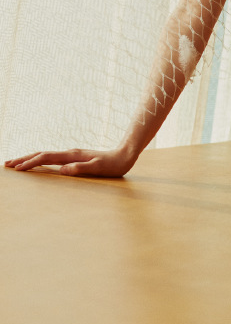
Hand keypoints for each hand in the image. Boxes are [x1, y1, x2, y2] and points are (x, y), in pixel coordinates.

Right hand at [4, 146, 137, 176]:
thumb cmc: (113, 164)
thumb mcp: (99, 168)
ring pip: (46, 155)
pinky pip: (53, 158)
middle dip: (24, 159)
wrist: (125, 154)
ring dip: (30, 159)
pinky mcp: (75, 158)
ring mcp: (71, 154)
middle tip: (8, 164)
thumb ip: (81, 169)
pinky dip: (41, 160)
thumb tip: (62, 170)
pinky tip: (39, 164)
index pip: (46, 158)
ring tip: (18, 163)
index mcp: (72, 156)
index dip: (30, 163)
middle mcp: (69, 153)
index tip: (17, 169)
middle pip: (41, 154)